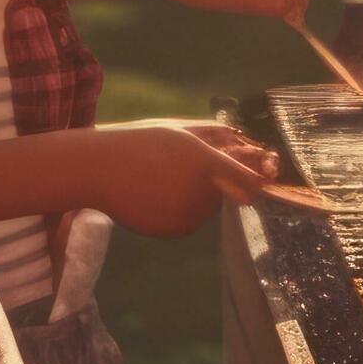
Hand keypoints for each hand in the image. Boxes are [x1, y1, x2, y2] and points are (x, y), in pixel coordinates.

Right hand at [73, 119, 279, 235]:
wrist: (97, 170)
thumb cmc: (141, 142)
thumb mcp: (182, 132)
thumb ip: (221, 142)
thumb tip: (253, 153)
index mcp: (205, 165)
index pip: (250, 181)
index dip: (259, 177)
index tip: (265, 172)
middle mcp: (200, 196)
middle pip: (226, 191)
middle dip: (216, 179)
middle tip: (182, 164)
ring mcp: (186, 217)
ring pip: (208, 207)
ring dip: (198, 194)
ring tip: (163, 177)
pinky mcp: (173, 231)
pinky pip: (190, 219)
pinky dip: (180, 208)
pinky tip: (155, 193)